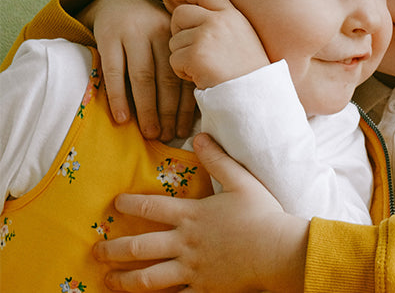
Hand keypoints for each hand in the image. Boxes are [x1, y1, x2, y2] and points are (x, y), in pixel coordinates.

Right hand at [81, 0, 195, 140]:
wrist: (118, 0)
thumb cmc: (151, 30)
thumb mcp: (170, 40)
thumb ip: (181, 64)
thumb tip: (192, 111)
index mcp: (179, 36)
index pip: (185, 75)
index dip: (186, 105)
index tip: (185, 129)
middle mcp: (159, 33)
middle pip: (167, 79)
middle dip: (168, 112)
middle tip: (168, 136)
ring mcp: (132, 34)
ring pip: (142, 77)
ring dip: (147, 109)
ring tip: (150, 132)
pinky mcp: (108, 37)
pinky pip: (113, 72)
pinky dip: (118, 97)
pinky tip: (121, 118)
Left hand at [93, 133, 308, 291]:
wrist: (277, 250)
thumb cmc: (262, 214)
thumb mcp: (242, 180)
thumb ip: (218, 159)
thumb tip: (200, 136)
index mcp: (192, 216)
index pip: (151, 208)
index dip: (130, 205)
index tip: (115, 204)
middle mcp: (185, 244)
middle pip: (140, 247)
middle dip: (114, 250)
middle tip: (97, 251)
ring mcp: (192, 269)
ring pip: (149, 278)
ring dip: (124, 280)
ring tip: (109, 281)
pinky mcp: (203, 289)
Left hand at [168, 0, 268, 89]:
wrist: (255, 93)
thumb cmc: (249, 72)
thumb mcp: (244, 38)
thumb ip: (223, 24)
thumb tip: (193, 16)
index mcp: (234, 15)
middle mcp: (219, 20)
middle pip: (180, 14)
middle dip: (177, 31)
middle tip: (187, 48)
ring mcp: (206, 36)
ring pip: (175, 41)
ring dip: (183, 57)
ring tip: (204, 68)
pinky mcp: (195, 54)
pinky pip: (174, 60)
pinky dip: (182, 72)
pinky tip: (200, 77)